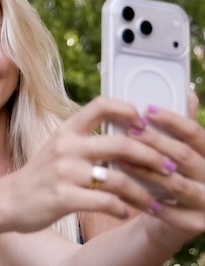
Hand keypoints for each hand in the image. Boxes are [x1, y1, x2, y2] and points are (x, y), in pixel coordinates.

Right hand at [0, 97, 172, 232]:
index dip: (128, 110)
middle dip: (152, 157)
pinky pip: (106, 202)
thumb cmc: (39, 176)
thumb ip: (85, 140)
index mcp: (66, 131)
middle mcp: (66, 147)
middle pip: (121, 144)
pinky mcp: (63, 198)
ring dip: (142, 193)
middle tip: (167, 167)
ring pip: (118, 179)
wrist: (7, 200)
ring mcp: (64, 173)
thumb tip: (126, 136)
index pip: (101, 105)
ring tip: (152, 202)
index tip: (145, 124)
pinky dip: (121, 209)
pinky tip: (125, 212)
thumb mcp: (58, 148)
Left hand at [121, 102, 204, 239]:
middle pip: (184, 156)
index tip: (147, 110)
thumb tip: (186, 91)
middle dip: (154, 142)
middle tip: (129, 132)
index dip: (173, 120)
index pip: (197, 134)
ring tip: (120, 158)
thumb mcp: (177, 151)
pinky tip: (121, 187)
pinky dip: (141, 197)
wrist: (170, 221)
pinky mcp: (194, 224)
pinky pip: (165, 210)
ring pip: (174, 183)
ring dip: (144, 169)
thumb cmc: (169, 176)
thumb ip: (180, 128)